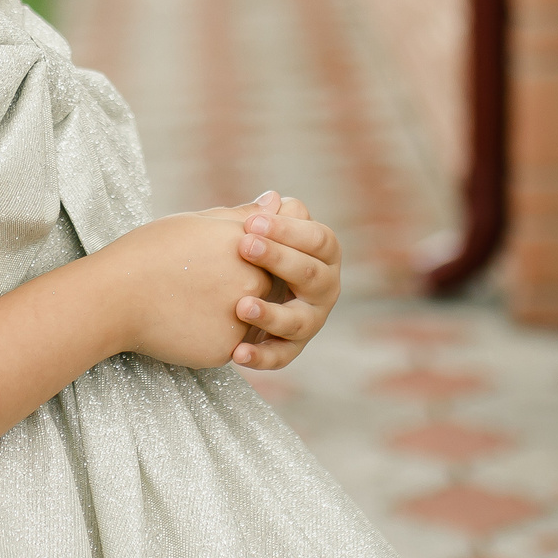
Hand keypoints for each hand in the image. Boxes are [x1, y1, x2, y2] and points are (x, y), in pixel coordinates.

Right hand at [93, 209, 269, 369]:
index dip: (238, 260)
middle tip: (194, 285)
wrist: (114, 297)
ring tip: (187, 303)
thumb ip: (242, 216)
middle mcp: (253, 281)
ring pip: (247, 321)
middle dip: (235, 289)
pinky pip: (228, 345)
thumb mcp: (196, 223)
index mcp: (249, 247)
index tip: (208, 263)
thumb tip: (277, 200)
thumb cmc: (149, 252)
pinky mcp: (226, 348)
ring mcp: (242, 318)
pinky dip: (208, 338)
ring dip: (226, 316)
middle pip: (262, 290)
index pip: (269, 256)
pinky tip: (181, 323)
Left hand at [228, 191, 342, 371]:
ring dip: (271, 314)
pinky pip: (281, 356)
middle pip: (311, 274)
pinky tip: (237, 352)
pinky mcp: (291, 347)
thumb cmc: (252, 249)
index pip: (318, 239)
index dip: (288, 230)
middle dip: (278, 259)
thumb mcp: (255, 232)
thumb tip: (271, 200)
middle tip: (245, 247)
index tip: (251, 223)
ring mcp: (311, 320)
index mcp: (324, 253)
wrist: (232, 286)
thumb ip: (262, 218)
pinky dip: (260, 357)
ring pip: (299, 321)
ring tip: (241, 306)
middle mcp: (325, 288)